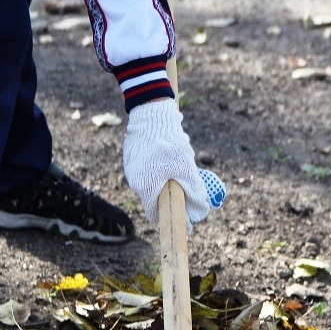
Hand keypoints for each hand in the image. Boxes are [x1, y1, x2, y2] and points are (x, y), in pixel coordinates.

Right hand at [123, 100, 223, 228]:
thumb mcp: (187, 168)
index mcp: (146, 188)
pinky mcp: (130, 159)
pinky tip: (162, 156)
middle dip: (168, 194)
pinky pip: (144, 171)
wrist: (152, 115)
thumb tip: (200, 212)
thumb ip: (194, 192)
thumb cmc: (170, 144)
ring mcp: (130, 170)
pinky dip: (155, 169)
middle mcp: (134, 182)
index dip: (169, 214)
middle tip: (181, 181)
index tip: (181, 210)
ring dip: (161, 180)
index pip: (155, 213)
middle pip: (153, 199)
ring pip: (149, 184)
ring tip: (171, 163)